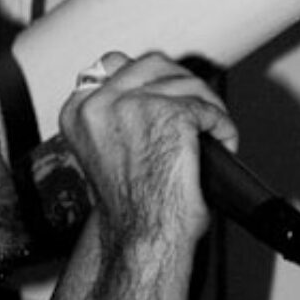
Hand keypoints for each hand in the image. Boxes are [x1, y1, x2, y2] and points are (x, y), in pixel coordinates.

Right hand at [57, 51, 237, 256]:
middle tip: (196, 107)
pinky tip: (222, 143)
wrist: (142, 236)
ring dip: (206, 104)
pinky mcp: (170, 115)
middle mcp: (99, 103)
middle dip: (181, 82)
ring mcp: (134, 105)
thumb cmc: (130, 205)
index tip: (162, 93)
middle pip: (153, 64)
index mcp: (77, 111)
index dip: (146, 77)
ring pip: (185, 82)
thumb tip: (144, 84)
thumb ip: (113, 114)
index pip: (112, 64)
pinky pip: (208, 108)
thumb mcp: (104, 149)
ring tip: (212, 128)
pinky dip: (222, 126)